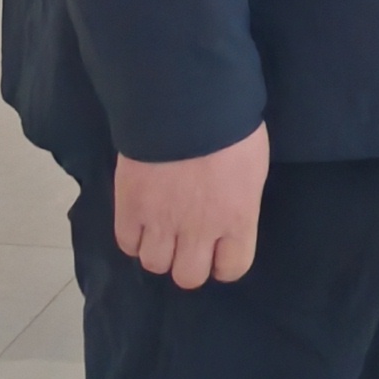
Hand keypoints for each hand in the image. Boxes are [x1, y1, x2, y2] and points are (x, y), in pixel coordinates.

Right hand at [112, 122, 268, 288]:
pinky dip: (133, 237)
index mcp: (238, 219)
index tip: (217, 250)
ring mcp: (162, 222)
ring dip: (158, 250)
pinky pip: (127, 243)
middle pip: (188, 277)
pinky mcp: (130, 208)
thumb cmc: (230, 125)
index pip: (232, 268)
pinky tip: (140, 220)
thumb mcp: (252, 167)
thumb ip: (239, 201)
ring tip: (160, 229)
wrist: (185, 101)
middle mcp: (200, 230)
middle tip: (185, 241)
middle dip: (187, 262)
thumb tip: (229, 215)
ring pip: (155, 264)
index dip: (223, 262)